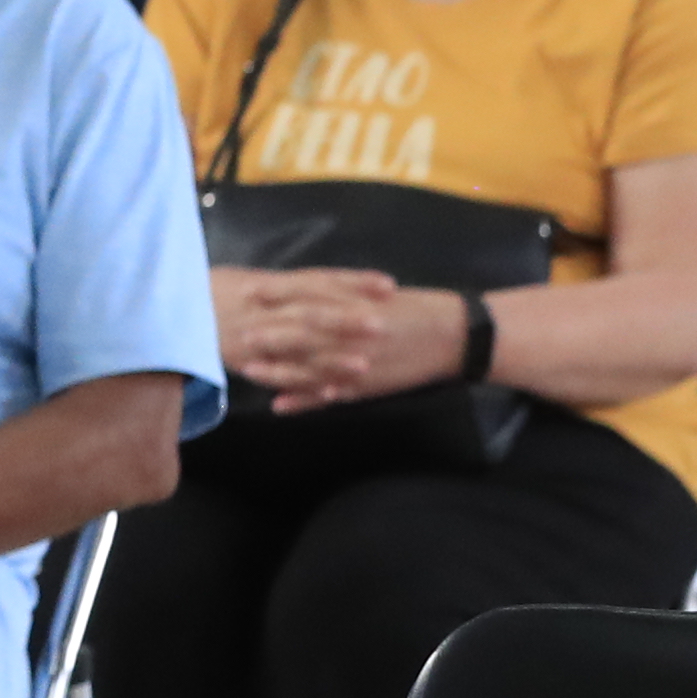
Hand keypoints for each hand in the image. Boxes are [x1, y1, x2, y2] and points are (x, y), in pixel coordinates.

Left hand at [219, 266, 466, 411]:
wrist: (457, 336)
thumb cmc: (417, 309)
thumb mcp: (378, 295)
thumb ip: (344, 294)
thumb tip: (307, 293)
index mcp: (358, 304)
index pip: (312, 296)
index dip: (280, 294)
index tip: (250, 291)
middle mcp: (355, 333)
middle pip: (306, 332)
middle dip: (272, 333)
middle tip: (239, 333)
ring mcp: (360, 363)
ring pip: (312, 368)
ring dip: (279, 371)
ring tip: (248, 371)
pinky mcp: (368, 386)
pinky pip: (331, 396)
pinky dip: (305, 401)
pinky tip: (280, 406)